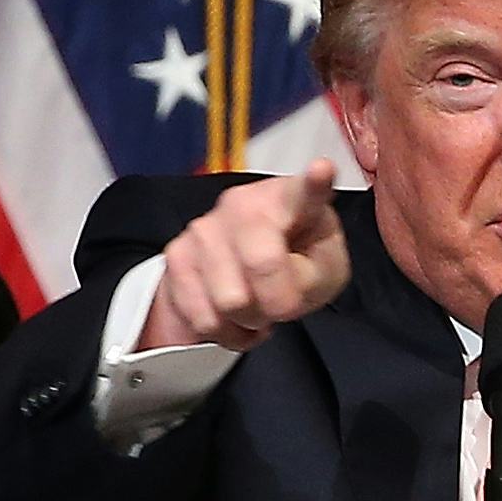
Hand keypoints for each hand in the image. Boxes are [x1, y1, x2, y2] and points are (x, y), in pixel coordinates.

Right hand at [137, 160, 351, 351]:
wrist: (246, 273)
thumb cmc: (295, 264)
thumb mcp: (324, 273)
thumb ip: (311, 277)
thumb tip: (279, 289)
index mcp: (291, 199)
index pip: (305, 190)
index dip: (315, 182)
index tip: (323, 170)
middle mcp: (244, 203)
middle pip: (262, 265)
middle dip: (277, 301)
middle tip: (282, 303)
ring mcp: (205, 227)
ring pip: (230, 302)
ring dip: (249, 319)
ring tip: (256, 304)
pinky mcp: (178, 256)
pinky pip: (205, 317)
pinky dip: (226, 330)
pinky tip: (234, 315)